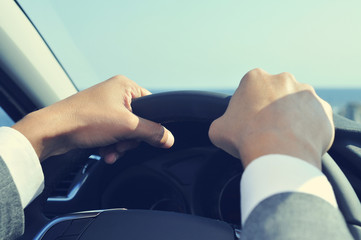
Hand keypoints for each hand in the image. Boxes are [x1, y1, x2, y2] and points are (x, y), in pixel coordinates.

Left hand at [12, 75, 173, 162]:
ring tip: (110, 149)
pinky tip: (105, 152)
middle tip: (121, 143)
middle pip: (140, 122)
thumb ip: (153, 132)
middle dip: (131, 139)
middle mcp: (116, 94)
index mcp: (125, 86)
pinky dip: (111, 146)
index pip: (152, 106)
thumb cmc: (85, 120)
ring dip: (121, 145)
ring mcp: (105, 107)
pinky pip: (114, 135)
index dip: (151, 124)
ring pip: (126, 132)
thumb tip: (169, 138)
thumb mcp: (127, 126)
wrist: (53, 131)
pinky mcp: (97, 120)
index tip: (147, 137)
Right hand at [209, 68, 333, 168]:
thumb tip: (225, 128)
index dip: (248, 108)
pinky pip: (315, 118)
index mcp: (255, 79)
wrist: (279, 155)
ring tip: (284, 139)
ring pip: (297, 104)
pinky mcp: (324, 109)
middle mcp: (283, 79)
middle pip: (275, 94)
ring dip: (292, 117)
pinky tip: (299, 142)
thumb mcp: (218, 130)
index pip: (250, 90)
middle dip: (271, 109)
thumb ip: (222, 123)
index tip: (248, 123)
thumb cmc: (246, 139)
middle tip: (266, 130)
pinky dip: (309, 128)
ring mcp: (306, 93)